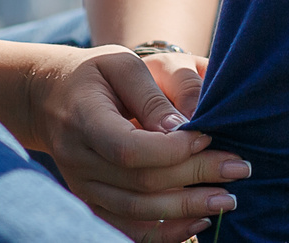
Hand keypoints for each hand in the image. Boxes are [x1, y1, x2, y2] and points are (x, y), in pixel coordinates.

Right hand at [30, 46, 249, 240]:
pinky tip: (197, 223)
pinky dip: (164, 232)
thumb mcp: (120, 64)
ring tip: (228, 199)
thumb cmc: (94, 73)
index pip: (129, 148)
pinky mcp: (92, 201)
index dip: (173, 150)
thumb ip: (151, 94)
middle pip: (141, 182)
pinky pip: (127, 229)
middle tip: (239, 168)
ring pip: (137, 211)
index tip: (208, 136)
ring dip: (187, 209)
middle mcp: (79, 160)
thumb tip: (183, 128)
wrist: (49, 97)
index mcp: (84, 119)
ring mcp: (83, 186)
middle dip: (196, 176)